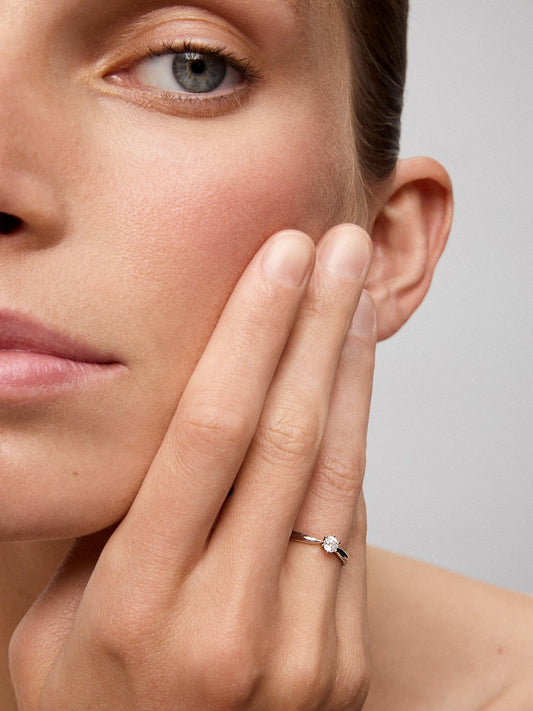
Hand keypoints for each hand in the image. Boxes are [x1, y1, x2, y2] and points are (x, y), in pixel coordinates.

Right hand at [10, 223, 375, 709]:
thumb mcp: (56, 624)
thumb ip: (108, 530)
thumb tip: (151, 429)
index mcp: (140, 601)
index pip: (211, 431)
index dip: (251, 333)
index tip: (279, 260)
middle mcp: (227, 619)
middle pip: (286, 435)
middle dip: (314, 327)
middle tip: (337, 250)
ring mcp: (299, 647)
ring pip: (336, 474)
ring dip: (349, 375)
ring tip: (358, 300)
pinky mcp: (341, 660)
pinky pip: (352, 528)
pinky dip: (355, 447)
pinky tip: (352, 387)